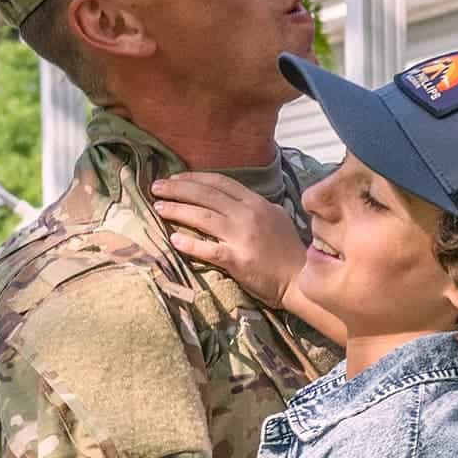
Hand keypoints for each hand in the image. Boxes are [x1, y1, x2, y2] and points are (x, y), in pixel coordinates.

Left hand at [153, 173, 305, 305]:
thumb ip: (254, 207)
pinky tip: (174, 239)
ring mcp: (243, 237)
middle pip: (206, 195)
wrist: (300, 280)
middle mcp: (248, 215)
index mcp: (257, 203)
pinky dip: (190, 244)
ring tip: (158, 208)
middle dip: (177, 189)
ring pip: (203, 217)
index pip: (220, 182)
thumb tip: (232, 200)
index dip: (194, 178)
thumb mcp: (276, 218)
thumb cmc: (288, 250)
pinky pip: (208, 249)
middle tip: (156, 188)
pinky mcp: (238, 260)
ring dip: (177, 210)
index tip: (175, 178)